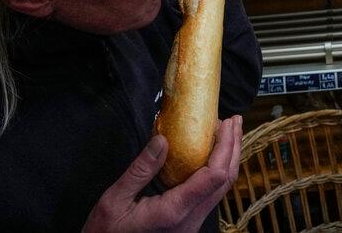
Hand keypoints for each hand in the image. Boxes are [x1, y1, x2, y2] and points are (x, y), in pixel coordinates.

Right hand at [83, 115, 242, 232]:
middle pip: (225, 180)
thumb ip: (140, 170)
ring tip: (228, 132)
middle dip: (233, 147)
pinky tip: (212, 155)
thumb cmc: (107, 232)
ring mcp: (192, 223)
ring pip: (221, 189)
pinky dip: (217, 170)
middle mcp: (190, 219)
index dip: (224, 147)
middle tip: (234, 120)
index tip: (224, 123)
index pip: (214, 177)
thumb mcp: (115, 199)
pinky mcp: (189, 222)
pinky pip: (211, 194)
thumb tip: (163, 139)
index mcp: (174, 211)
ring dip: (228, 158)